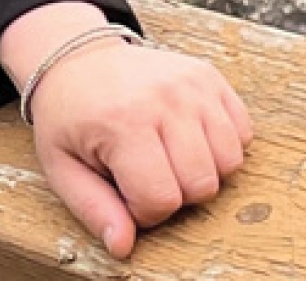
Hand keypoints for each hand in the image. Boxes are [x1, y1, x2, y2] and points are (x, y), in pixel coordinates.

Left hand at [0, 4, 252, 259]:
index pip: (162, 199)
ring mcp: (192, 84)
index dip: (144, 210)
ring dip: (202, 171)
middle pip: (202, 185)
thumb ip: (93, 209)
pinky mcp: (209, 76)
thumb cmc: (70, 117)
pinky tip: (188, 137)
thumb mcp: (63, 166)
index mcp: (123, 122)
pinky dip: (222, 144)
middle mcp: (164, 99)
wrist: (77, 59)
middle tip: (146, 172)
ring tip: (169, 155)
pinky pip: (243, 132)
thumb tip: (123, 246)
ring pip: (230, 162)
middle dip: (175, 193)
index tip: (125, 190)